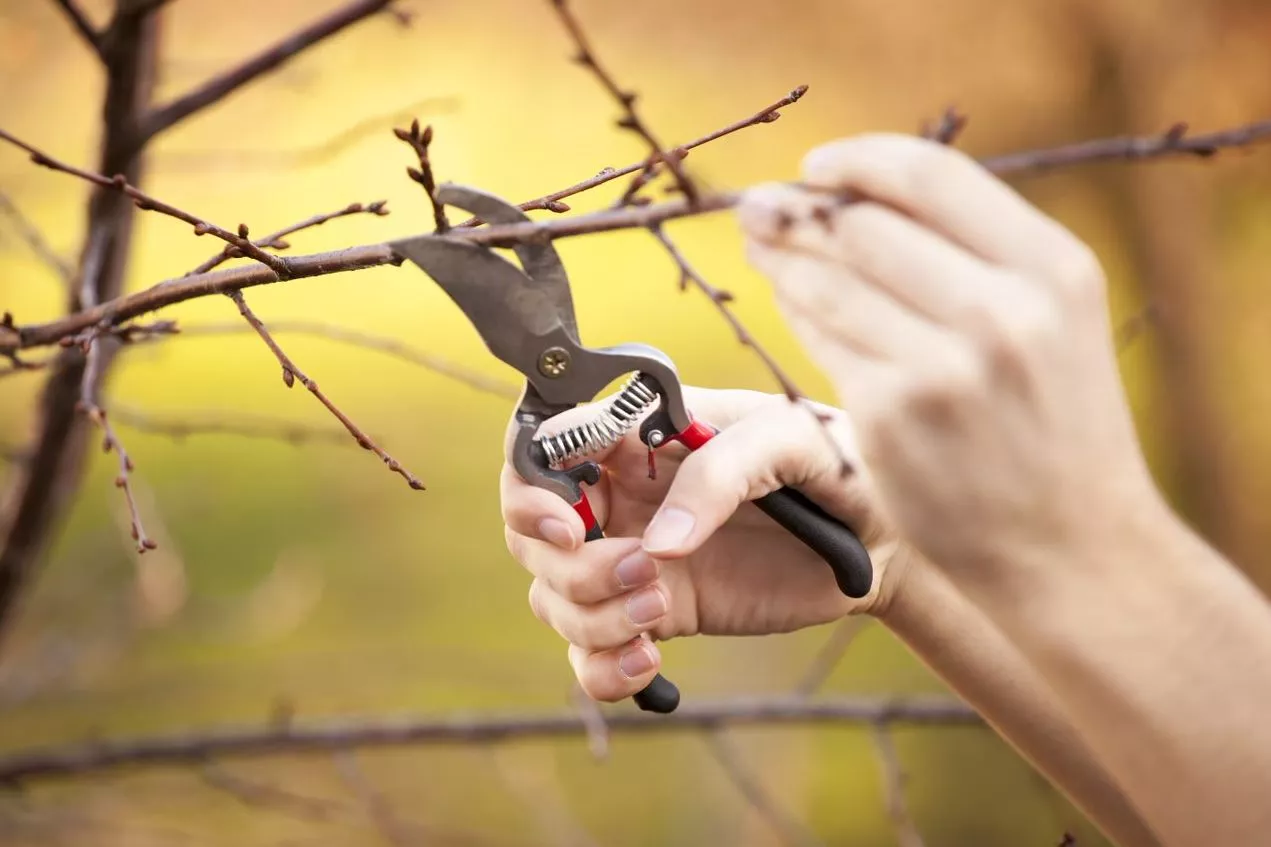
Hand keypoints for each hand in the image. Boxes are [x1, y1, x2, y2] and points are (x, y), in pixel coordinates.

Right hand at [500, 387, 907, 701]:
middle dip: (565, 560)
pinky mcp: (658, 614)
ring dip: (591, 614)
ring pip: (554, 595)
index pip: (545, 446)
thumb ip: (720, 473)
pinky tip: (649, 662)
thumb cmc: (839, 464)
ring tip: (660, 610)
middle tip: (634, 567)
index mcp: (641, 436)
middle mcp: (624, 496)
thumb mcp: (790, 440)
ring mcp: (635, 558)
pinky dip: (602, 669)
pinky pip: (591, 653)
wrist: (887, 541)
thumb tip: (656, 545)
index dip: (531, 485)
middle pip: (532, 531)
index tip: (569, 519)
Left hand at [737, 134, 1159, 578]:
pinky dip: (793, 306)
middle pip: (864, 223)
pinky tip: (782, 292)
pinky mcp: (891, 416)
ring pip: (829, 279)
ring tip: (757, 239)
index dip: (858, 160)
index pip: (931, 174)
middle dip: (798, 207)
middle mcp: (1003, 310)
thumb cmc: (1054, 426)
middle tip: (760, 204)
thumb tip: (864, 193)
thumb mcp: (1053, 320)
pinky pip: (821, 337)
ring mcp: (943, 366)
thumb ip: (980, 255)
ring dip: (782, 252)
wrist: (1073, 547)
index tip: (815, 165)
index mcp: (1053, 268)